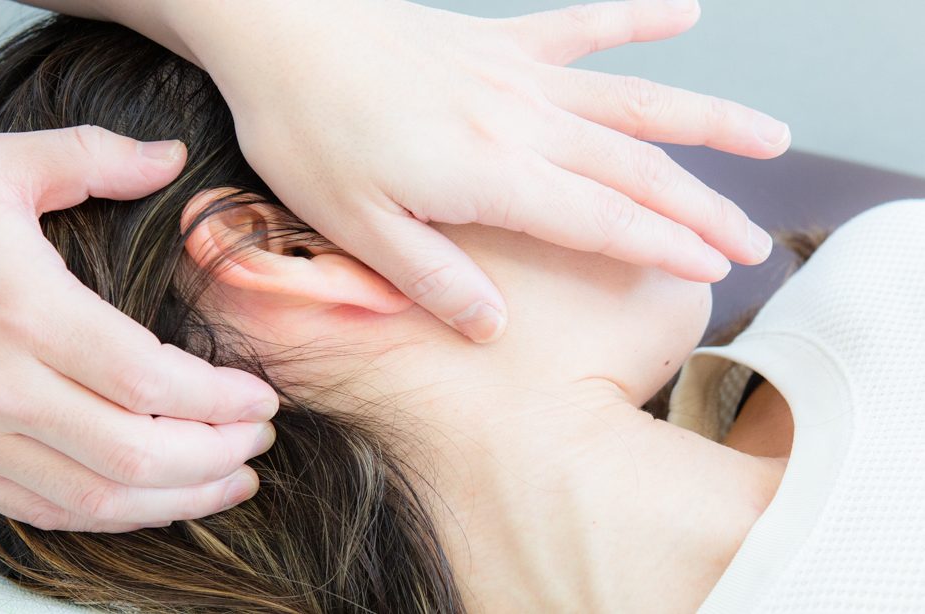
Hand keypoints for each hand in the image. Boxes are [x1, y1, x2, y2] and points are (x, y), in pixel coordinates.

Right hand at [0, 127, 277, 530]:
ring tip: (236, 479)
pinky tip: (161, 498)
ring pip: (101, 499)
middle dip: (219, 454)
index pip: (149, 380)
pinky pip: (53, 513)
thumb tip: (175, 158)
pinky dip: (118, 515)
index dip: (221, 398)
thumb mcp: (0, 163)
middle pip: (137, 453)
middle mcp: (2, 387)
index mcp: (25, 311)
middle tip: (261, 436)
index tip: (263, 394)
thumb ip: (95, 157)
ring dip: (183, 499)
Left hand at [113, 0, 789, 342]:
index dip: (662, 247)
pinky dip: (636, 19)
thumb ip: (429, 277)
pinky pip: (583, 24)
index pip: (599, 219)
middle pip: (633, 168)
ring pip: (632, 98)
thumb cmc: (306, 127)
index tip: (716, 270)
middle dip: (700, 208)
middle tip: (754, 241)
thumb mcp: (351, 224)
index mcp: (488, 174)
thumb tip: (492, 327)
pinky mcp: (497, 40)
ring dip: (704, 120)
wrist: (279, 32)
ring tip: (769, 136)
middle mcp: (519, 121)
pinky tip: (686, 15)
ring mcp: (515, 73)